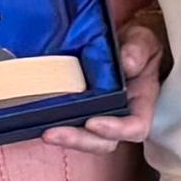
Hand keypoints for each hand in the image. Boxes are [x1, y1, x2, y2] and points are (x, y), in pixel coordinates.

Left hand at [39, 17, 167, 151]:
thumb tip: (128, 63)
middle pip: (104, 142)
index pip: (136, 126)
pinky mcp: (79, 109)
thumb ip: (140, 48)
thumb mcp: (143, 39)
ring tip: (46, 132)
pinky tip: (37, 118)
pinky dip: (53, 123)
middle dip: (80, 140)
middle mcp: (120, 114)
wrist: (117, 38)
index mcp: (141, 101)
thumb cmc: (134, 43)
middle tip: (54, 133)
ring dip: (65, 138)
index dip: (117, 130)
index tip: (93, 123)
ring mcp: (98, 114)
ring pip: (84, 138)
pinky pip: (68, 123)